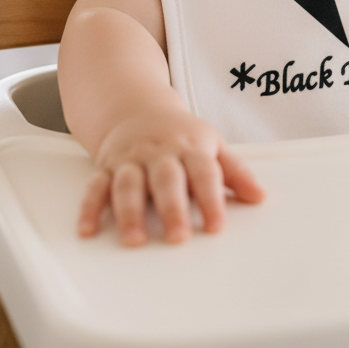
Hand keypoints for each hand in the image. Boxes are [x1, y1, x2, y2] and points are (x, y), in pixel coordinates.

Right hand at [77, 106, 264, 245]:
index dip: (211, 200)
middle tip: (178, 237)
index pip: (204, 173)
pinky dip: (89, 208)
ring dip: (129, 213)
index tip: (217, 226)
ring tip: (134, 240)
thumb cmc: (181, 134)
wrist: (136, 107)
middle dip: (171, 208)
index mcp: (190, 147)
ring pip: (128, 184)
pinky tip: (88, 230)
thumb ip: (235, 172)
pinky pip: (95, 186)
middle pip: (166, 180)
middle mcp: (159, 153)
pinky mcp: (106, 167)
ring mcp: (131, 160)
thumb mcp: (212, 145)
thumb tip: (260, 196)